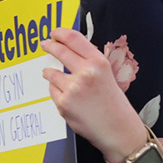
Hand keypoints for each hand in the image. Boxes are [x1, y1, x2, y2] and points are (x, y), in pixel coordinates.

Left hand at [40, 27, 148, 161]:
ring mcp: (72, 89)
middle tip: (45, 44)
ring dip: (51, 73)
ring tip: (62, 81)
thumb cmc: (113, 103)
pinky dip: (57, 91)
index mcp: (99, 63)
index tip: (54, 33)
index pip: (74, 39)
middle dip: (49, 46)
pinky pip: (52, 90)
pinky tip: (69, 98)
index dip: (61, 33)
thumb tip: (66, 48)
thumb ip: (88, 62)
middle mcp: (86, 73)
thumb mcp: (107, 75)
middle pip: (59, 51)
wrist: (118, 130)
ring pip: (51, 73)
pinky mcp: (63, 103)